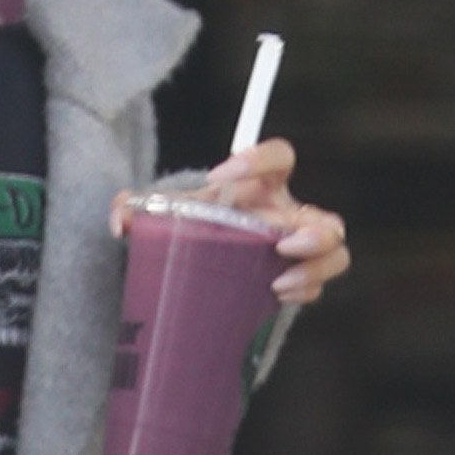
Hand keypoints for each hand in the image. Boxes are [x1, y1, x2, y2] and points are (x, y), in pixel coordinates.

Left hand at [110, 138, 350, 306]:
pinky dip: (304, 291)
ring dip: (317, 266)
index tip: (219, 176)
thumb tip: (121, 224)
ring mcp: (296, 251)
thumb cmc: (188, 229)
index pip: (280, 157)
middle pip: (326, 217)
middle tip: (282, 245)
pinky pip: (315, 286)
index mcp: (261, 188)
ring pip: (334, 253)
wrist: (196, 263)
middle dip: (315, 232)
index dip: (258, 159)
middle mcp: (287, 217)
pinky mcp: (294, 282)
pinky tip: (276, 296)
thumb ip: (134, 208)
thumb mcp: (162, 214)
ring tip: (280, 281)